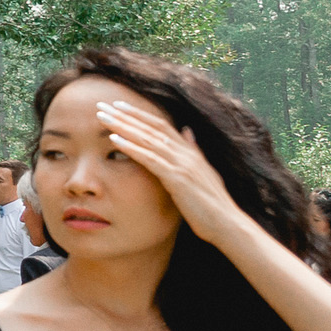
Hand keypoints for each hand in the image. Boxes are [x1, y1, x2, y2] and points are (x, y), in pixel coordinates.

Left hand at [95, 98, 251, 249]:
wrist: (228, 225)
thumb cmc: (213, 204)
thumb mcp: (204, 173)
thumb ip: (194, 151)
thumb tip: (188, 130)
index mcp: (190, 152)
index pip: (161, 125)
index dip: (139, 114)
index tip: (118, 105)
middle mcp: (186, 153)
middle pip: (151, 127)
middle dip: (125, 115)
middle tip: (102, 105)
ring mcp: (182, 164)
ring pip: (148, 139)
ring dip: (123, 126)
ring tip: (102, 117)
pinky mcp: (177, 178)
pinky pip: (150, 159)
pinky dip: (131, 148)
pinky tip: (114, 140)